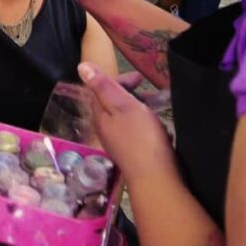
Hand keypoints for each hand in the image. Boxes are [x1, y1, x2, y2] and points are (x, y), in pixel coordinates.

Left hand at [79, 62, 176, 183]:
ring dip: (143, 109)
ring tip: (161, 107)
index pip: (101, 90)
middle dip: (133, 93)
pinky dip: (150, 125)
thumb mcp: (122, 105)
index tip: (139, 76)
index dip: (119, 79)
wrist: (156, 179)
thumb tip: (81, 65)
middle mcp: (106, 129)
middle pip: (115, 103)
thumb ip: (103, 86)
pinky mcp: (134, 154)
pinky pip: (139, 133)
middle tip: (152, 91)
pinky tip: (164, 130)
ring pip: (128, 118)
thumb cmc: (141, 138)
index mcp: (100, 115)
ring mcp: (119, 143)